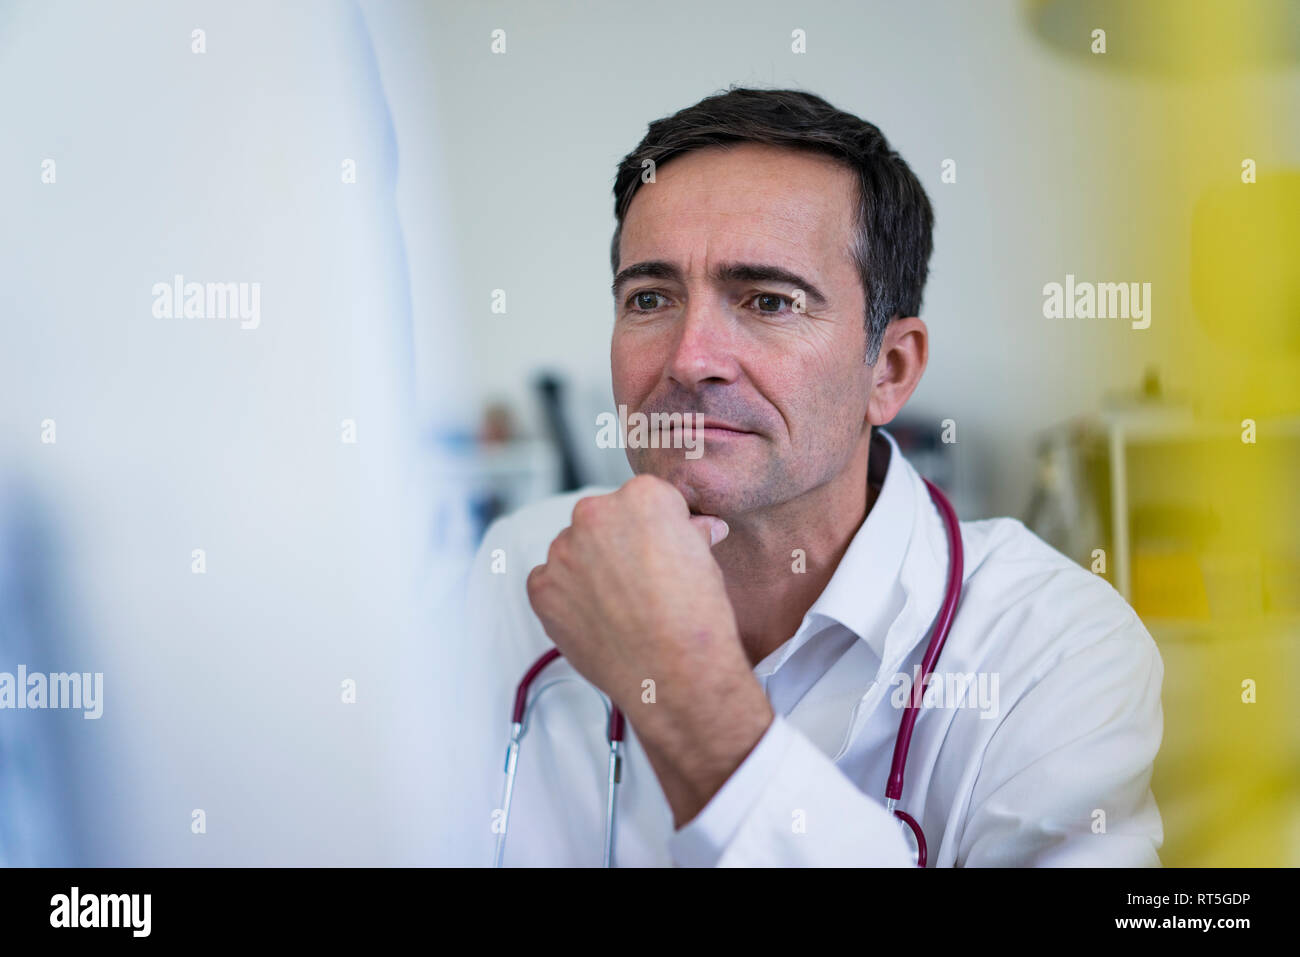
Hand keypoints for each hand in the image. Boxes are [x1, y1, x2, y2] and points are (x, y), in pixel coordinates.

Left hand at [526, 474, 773, 824]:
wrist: (675, 673)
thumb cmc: (696, 619)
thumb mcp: (705, 560)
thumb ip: (689, 534)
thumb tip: (696, 529)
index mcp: (641, 496)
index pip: (642, 500)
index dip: (656, 530)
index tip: (663, 552)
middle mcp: (596, 514)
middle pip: (602, 520)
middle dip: (617, 545)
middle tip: (640, 581)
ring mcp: (563, 551)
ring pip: (572, 550)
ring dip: (588, 569)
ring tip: (619, 605)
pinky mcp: (542, 587)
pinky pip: (548, 581)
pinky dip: (565, 596)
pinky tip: (595, 617)